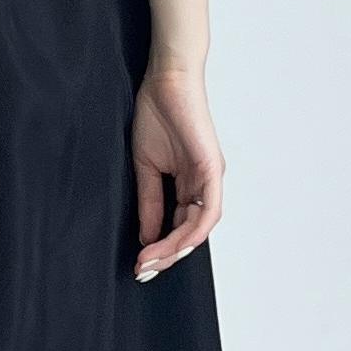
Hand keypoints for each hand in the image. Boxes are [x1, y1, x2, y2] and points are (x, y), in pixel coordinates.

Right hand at [130, 63, 225, 280]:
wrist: (165, 79)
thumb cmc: (156, 113)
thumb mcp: (147, 166)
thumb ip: (150, 201)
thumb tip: (148, 237)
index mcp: (189, 184)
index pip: (178, 226)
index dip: (160, 248)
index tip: (139, 264)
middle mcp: (204, 185)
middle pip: (190, 233)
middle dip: (166, 255)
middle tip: (143, 270)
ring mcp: (210, 178)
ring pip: (200, 227)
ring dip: (176, 248)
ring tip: (151, 261)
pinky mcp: (211, 168)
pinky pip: (208, 209)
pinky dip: (193, 230)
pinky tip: (174, 243)